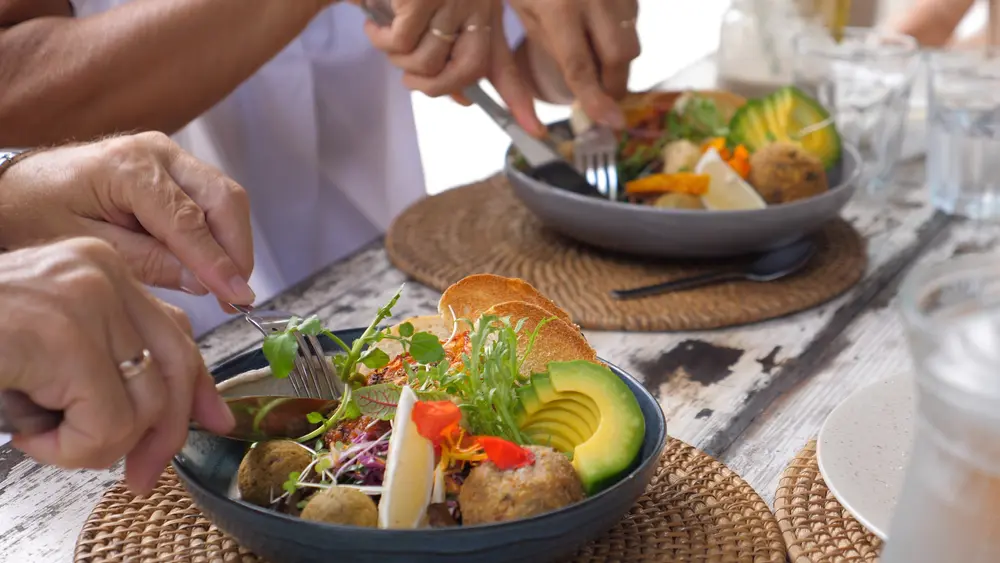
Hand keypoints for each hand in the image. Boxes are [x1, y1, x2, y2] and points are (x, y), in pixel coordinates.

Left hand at [0, 132, 254, 307]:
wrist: (16, 185)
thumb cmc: (34, 213)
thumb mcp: (84, 246)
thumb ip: (145, 262)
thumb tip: (202, 282)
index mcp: (127, 167)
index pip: (189, 221)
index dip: (218, 263)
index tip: (238, 297)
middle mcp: (156, 152)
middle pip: (223, 199)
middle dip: (237, 250)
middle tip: (237, 296)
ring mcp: (169, 156)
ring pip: (225, 198)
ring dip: (233, 242)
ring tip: (226, 286)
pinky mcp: (174, 168)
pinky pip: (212, 199)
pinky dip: (220, 233)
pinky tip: (211, 264)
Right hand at [2, 238, 234, 492]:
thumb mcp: (50, 357)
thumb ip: (111, 366)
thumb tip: (182, 416)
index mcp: (98, 270)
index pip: (175, 332)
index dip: (198, 386)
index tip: (213, 422)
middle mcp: (100, 272)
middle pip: (173, 367)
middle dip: (162, 433)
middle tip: (137, 474)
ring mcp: (83, 296)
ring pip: (142, 405)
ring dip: (92, 442)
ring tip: (39, 430)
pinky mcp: (62, 333)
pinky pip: (106, 422)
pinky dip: (68, 448)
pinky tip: (27, 430)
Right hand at [358, 0, 544, 135]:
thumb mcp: (440, 17)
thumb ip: (455, 56)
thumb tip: (462, 99)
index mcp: (484, 11)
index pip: (505, 64)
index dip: (519, 100)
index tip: (535, 132)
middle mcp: (476, 5)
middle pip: (464, 72)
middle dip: (431, 87)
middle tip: (409, 79)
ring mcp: (449, 0)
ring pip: (427, 62)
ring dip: (399, 60)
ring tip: (386, 38)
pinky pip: (400, 43)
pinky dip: (381, 40)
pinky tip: (374, 25)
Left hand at [510, 0, 640, 128]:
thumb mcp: (524, 14)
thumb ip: (544, 52)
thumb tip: (564, 96)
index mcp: (559, 8)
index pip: (580, 66)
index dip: (596, 99)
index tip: (609, 121)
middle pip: (620, 56)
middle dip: (614, 86)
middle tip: (604, 101)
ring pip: (631, 39)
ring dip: (617, 62)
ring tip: (597, 67)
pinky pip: (633, 19)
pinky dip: (619, 36)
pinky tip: (600, 35)